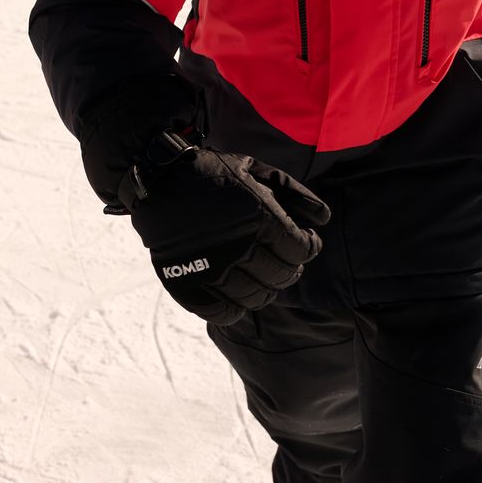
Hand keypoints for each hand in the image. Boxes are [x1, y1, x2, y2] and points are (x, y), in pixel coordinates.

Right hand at [121, 149, 329, 326]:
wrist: (157, 179)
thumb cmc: (211, 173)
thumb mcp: (255, 169)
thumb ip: (293, 192)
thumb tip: (324, 219)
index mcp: (259, 217)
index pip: (301, 251)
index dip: (308, 248)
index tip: (304, 244)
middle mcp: (239, 246)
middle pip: (281, 277)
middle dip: (288, 271)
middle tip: (282, 262)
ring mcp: (212, 268)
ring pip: (255, 299)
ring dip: (264, 291)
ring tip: (259, 278)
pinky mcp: (188, 283)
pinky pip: (222, 313)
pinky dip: (233, 309)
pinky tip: (234, 293)